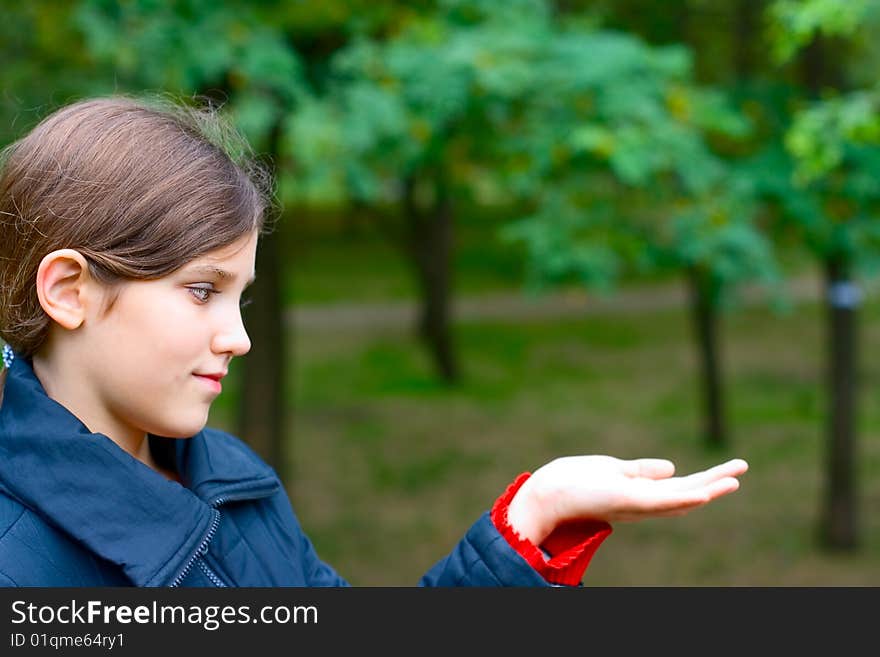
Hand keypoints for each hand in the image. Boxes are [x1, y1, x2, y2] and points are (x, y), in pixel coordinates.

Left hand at [506, 455, 747, 544]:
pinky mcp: (625, 501)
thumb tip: (672, 467)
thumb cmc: (574, 482)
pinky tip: (702, 493)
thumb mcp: (615, 470)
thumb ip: (642, 471)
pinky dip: (682, 498)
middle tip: (743, 469)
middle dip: (715, 483)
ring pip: (679, 499)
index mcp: (640, 494)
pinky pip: (659, 501)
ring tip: (734, 480)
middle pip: (686, 494)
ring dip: (708, 489)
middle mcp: (642, 503)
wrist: (547, 494)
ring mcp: (635, 504)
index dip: (705, 481)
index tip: (730, 471)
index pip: (679, 489)